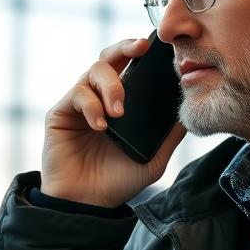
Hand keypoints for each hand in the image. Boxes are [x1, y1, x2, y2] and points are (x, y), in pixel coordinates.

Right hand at [40, 38, 186, 207]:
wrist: (88, 204)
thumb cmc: (118, 180)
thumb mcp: (154, 159)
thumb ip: (169, 135)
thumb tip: (189, 110)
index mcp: (122, 102)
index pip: (131, 67)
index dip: (141, 52)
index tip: (156, 46)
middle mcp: (100, 97)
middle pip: (110, 57)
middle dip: (125, 47)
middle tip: (140, 49)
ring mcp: (80, 103)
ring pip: (94, 71)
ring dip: (111, 86)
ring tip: (119, 112)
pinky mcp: (60, 113)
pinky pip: (77, 94)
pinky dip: (91, 105)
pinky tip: (100, 125)